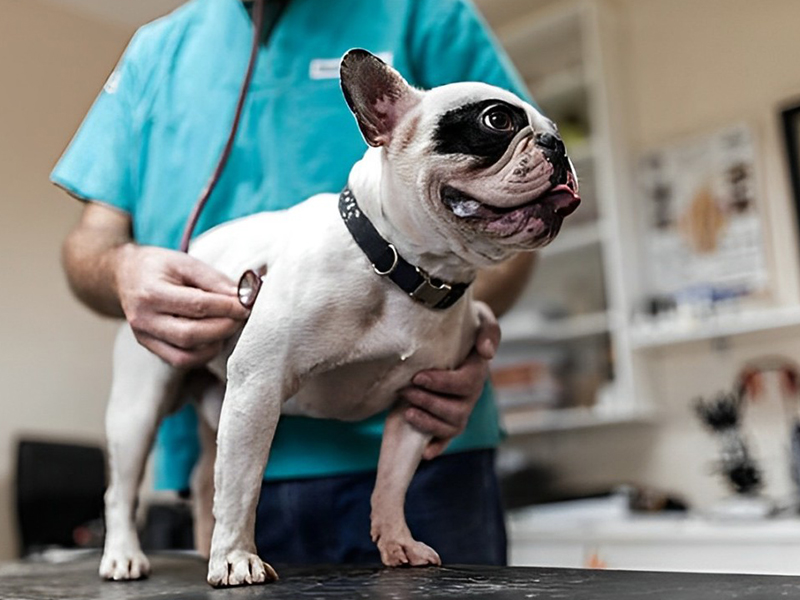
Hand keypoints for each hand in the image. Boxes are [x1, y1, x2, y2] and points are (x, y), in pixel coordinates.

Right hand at [113, 244, 249, 367]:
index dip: (227, 307)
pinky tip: (215, 337)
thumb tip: (244, 297)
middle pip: (191, 335)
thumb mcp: (186, 262)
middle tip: (242, 316)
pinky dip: (204, 353)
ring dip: (216, 343)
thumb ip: (215, 280)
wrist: (124, 275)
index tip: (247, 304)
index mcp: (151, 293)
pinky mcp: (150, 348)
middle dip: (224, 327)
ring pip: (186, 356)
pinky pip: (181, 361)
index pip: (197, 305)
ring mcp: (144, 338)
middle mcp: (144, 319)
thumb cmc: (158, 266)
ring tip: (229, 325)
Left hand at [402, 303, 500, 459]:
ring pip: (451, 426)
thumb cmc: (466, 324)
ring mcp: (461, 409)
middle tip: (405, 390)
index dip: (442, 383)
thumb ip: (488, 331)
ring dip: (428, 422)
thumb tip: (487, 352)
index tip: (418, 376)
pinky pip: (446, 439)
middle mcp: (471, 395)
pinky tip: (425, 452)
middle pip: (456, 410)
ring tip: (407, 411)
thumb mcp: (481, 318)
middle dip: (429, 402)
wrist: (455, 332)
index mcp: (477, 371)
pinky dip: (437, 447)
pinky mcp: (448, 419)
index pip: (465, 383)